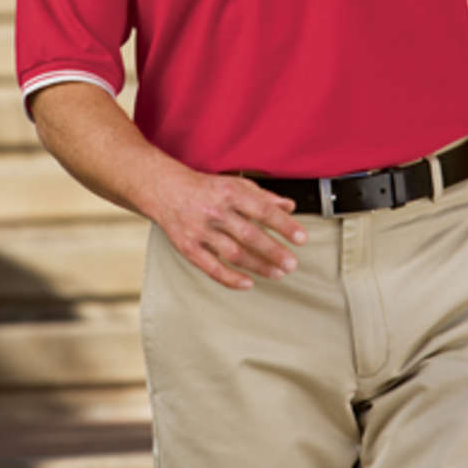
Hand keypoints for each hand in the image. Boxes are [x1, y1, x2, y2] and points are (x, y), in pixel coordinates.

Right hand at [151, 167, 307, 289]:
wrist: (165, 190)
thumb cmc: (205, 188)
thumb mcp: (236, 184)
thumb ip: (263, 196)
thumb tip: (289, 206)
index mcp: (230, 192)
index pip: (263, 210)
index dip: (284, 225)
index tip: (301, 238)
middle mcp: (216, 211)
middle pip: (250, 235)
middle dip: (274, 251)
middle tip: (292, 263)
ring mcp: (201, 231)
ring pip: (234, 253)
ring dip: (258, 266)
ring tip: (278, 273)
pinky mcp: (188, 247)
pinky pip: (211, 267)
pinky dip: (230, 278)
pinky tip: (248, 283)